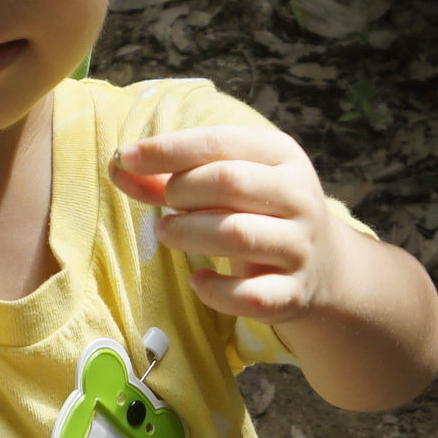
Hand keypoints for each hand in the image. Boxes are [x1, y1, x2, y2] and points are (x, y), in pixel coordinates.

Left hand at [113, 125, 349, 325]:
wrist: (321, 265)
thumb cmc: (256, 211)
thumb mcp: (226, 183)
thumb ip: (170, 176)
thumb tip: (116, 165)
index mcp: (282, 155)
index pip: (219, 142)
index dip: (168, 149)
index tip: (126, 157)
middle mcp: (298, 196)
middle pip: (230, 182)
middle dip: (181, 191)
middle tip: (165, 206)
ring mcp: (300, 247)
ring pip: (237, 235)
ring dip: (188, 233)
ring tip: (168, 232)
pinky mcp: (292, 294)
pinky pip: (249, 295)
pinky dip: (214, 291)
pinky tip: (197, 280)